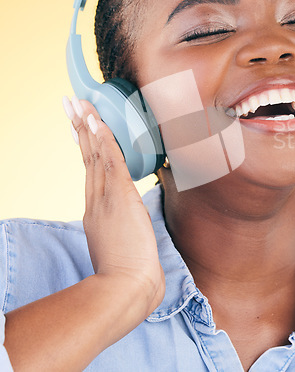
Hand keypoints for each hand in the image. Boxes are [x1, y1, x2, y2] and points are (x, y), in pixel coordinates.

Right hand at [63, 96, 164, 315]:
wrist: (128, 286)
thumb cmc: (128, 269)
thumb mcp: (121, 241)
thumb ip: (122, 225)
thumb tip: (130, 218)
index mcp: (97, 208)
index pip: (90, 168)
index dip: (85, 144)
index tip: (79, 126)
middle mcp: (97, 198)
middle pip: (87, 155)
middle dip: (79, 127)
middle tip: (70, 103)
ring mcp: (106, 197)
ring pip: (96, 154)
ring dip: (88, 126)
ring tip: (79, 103)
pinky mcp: (119, 197)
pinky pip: (110, 162)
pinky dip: (104, 141)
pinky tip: (97, 123)